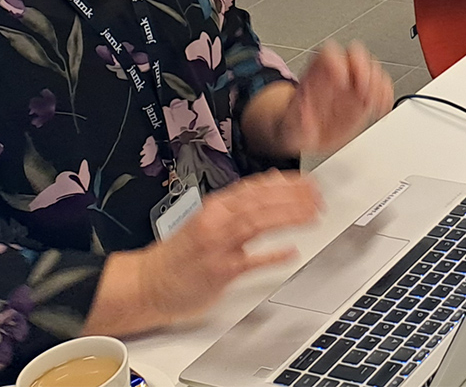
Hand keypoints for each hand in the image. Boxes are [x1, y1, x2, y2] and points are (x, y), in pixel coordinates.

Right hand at [85, 170, 322, 334]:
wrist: (146, 284)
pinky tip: (291, 252)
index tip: (309, 181)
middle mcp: (216, 222)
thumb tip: (272, 182)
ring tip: (313, 215)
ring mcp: (217, 246)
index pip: (255, 187)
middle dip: (294, 197)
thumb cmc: (179, 254)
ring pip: (257, 224)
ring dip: (289, 217)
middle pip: (261, 203)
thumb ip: (238, 203)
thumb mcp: (207, 219)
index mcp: (214, 207)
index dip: (285, 182)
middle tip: (319, 197)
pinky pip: (249, 261)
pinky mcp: (218, 272)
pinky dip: (271, 256)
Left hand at [267, 41, 394, 159]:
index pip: (328, 53)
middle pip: (355, 53)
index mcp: (315, 75)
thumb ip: (296, 120)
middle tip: (363, 91)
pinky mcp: (366, 95)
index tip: (341, 80)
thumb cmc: (295, 127)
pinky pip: (382, 85)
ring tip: (374, 102)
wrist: (305, 135)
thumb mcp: (289, 128)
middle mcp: (336, 74)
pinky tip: (382, 108)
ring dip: (377, 83)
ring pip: (373, 66)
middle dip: (364, 69)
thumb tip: (303, 113)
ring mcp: (353, 83)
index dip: (337, 62)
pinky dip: (386, 94)